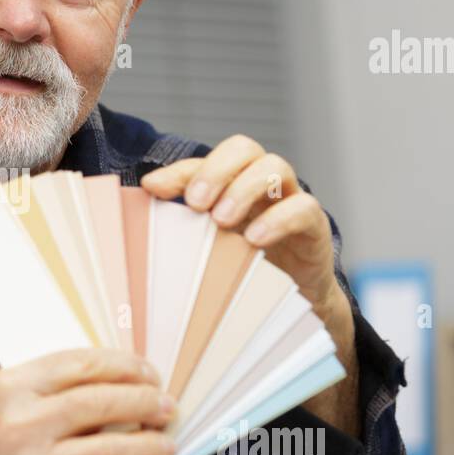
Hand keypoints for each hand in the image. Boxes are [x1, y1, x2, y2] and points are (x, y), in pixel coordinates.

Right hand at [0, 348, 176, 454]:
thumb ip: (48, 394)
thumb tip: (120, 392)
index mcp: (12, 386)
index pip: (82, 365)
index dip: (126, 367)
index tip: (149, 374)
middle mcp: (21, 423)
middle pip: (101, 403)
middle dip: (146, 403)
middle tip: (167, 408)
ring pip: (110, 453)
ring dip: (148, 449)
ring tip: (166, 448)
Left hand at [140, 134, 342, 312]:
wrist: (290, 306)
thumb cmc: (242, 272)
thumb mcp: (207, 250)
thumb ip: (181, 229)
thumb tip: (140, 215)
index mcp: (229, 186)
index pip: (202, 164)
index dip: (178, 172)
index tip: (151, 188)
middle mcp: (259, 185)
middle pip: (243, 148)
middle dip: (216, 169)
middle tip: (195, 203)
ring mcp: (289, 200)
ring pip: (275, 166)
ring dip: (244, 188)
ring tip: (222, 220)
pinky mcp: (314, 225)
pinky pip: (303, 207)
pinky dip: (278, 219)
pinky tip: (254, 240)